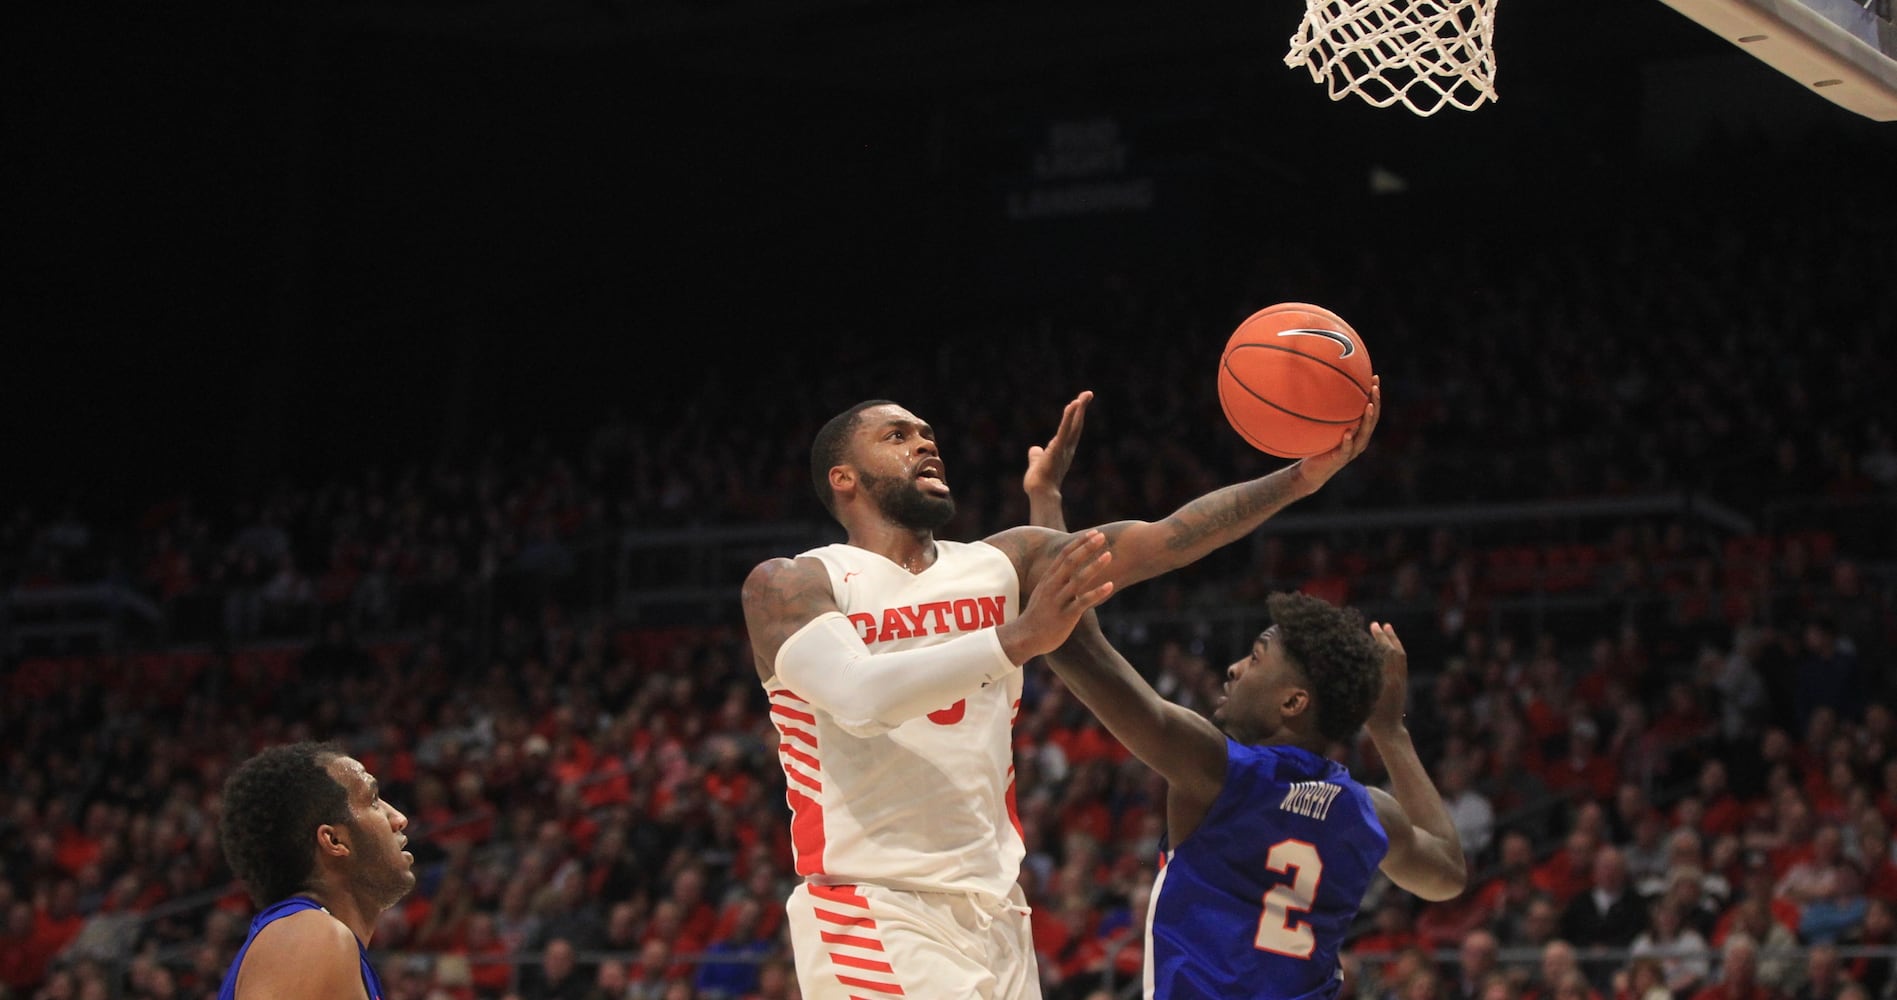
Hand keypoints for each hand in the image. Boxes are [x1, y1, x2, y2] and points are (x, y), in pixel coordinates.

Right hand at [998, 529, 1114, 663]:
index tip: (1093, 533)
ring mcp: (1058, 600)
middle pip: (1071, 561)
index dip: (1079, 543)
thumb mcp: (1043, 593)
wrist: (1024, 637)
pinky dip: (1097, 592)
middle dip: (1087, 547)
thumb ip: (1055, 582)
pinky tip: (1110, 585)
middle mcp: (1052, 586)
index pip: (1064, 555)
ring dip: (1095, 566)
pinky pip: (1083, 602)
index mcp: (1048, 579)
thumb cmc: (1036, 616)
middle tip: (1102, 536)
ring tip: (1109, 555)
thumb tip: (1067, 572)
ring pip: (1078, 579)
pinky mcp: (1065, 615)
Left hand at [1025, 390, 1091, 499]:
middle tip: (1088, 394)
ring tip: (1084, 395)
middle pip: (1077, 424)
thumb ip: (1037, 455)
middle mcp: (1067, 448)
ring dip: (1079, 409)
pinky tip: (1073, 405)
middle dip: (1082, 408)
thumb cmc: (1039, 482)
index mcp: (1063, 450)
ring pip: (1073, 425)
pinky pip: (1064, 430)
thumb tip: (1034, 449)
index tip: (1078, 403)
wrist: (1040, 492)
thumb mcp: (1038, 463)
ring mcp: (1063, 448)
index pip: (1071, 430)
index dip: (1076, 416)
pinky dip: (1069, 417)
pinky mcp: (1057, 448)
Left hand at [1293, 376, 1378, 493]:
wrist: (1311, 471)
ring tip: (1369, 405)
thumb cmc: (1318, 445)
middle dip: (1375, 402)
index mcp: (1358, 431)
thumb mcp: (1322, 427)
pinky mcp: (1340, 459)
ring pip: (1364, 434)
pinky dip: (1347, 441)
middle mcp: (1359, 440)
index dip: (1374, 395)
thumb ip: (1324, 412)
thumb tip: (1315, 386)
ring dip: (1367, 419)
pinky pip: (1346, 449)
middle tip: (1375, 387)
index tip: (1374, 378)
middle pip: (1372, 420)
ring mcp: (1351, 450)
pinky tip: (1347, 433)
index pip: (1370, 410)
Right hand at [1365, 620, 1407, 736]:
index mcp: (1386, 680)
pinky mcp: (1402, 682)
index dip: (1379, 639)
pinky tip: (1391, 645)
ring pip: (1400, 655)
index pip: (1384, 653)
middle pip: (1393, 651)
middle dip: (1385, 636)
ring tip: (1388, 627)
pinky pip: (1401, 662)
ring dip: (1393, 640)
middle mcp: (1395, 677)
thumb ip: (1358, 682)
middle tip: (1376, 624)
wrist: (1390, 730)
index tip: (1372, 626)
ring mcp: (1401, 680)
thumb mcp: (1361, 700)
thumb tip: (1349, 664)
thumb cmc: (1371, 718)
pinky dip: (1396, 650)